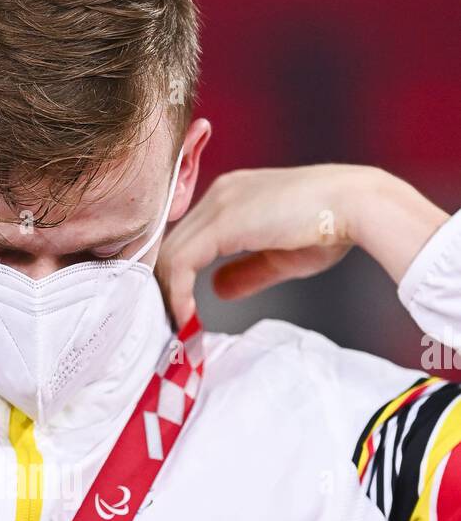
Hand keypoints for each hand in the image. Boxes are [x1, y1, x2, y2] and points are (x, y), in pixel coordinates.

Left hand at [156, 164, 362, 327]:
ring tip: (178, 327)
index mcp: (231, 196)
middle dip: (166, 287)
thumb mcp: (279, 258)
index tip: (182, 309)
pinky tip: (187, 316)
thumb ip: (246, 272)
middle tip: (171, 324)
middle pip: (172, 244)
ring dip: (168, 295)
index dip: (178, 276)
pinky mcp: (221, 221)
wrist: (355, 205)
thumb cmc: (329, 227)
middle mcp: (219, 194)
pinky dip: (178, 292)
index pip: (187, 238)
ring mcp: (218, 204)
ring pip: (170, 254)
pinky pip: (182, 261)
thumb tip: (218, 289)